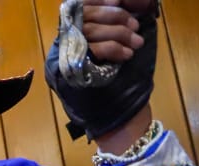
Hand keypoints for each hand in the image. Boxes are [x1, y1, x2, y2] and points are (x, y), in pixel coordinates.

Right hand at [45, 0, 156, 141]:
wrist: (119, 120)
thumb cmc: (122, 84)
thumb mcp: (121, 48)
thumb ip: (115, 27)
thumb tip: (125, 1)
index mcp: (72, 38)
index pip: (80, 7)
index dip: (100, 1)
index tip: (122, 1)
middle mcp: (62, 48)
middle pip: (85, 15)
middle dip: (115, 17)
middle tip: (135, 28)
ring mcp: (64, 60)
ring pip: (89, 29)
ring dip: (119, 33)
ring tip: (136, 44)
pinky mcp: (69, 72)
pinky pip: (92, 47)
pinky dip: (114, 48)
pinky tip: (126, 56)